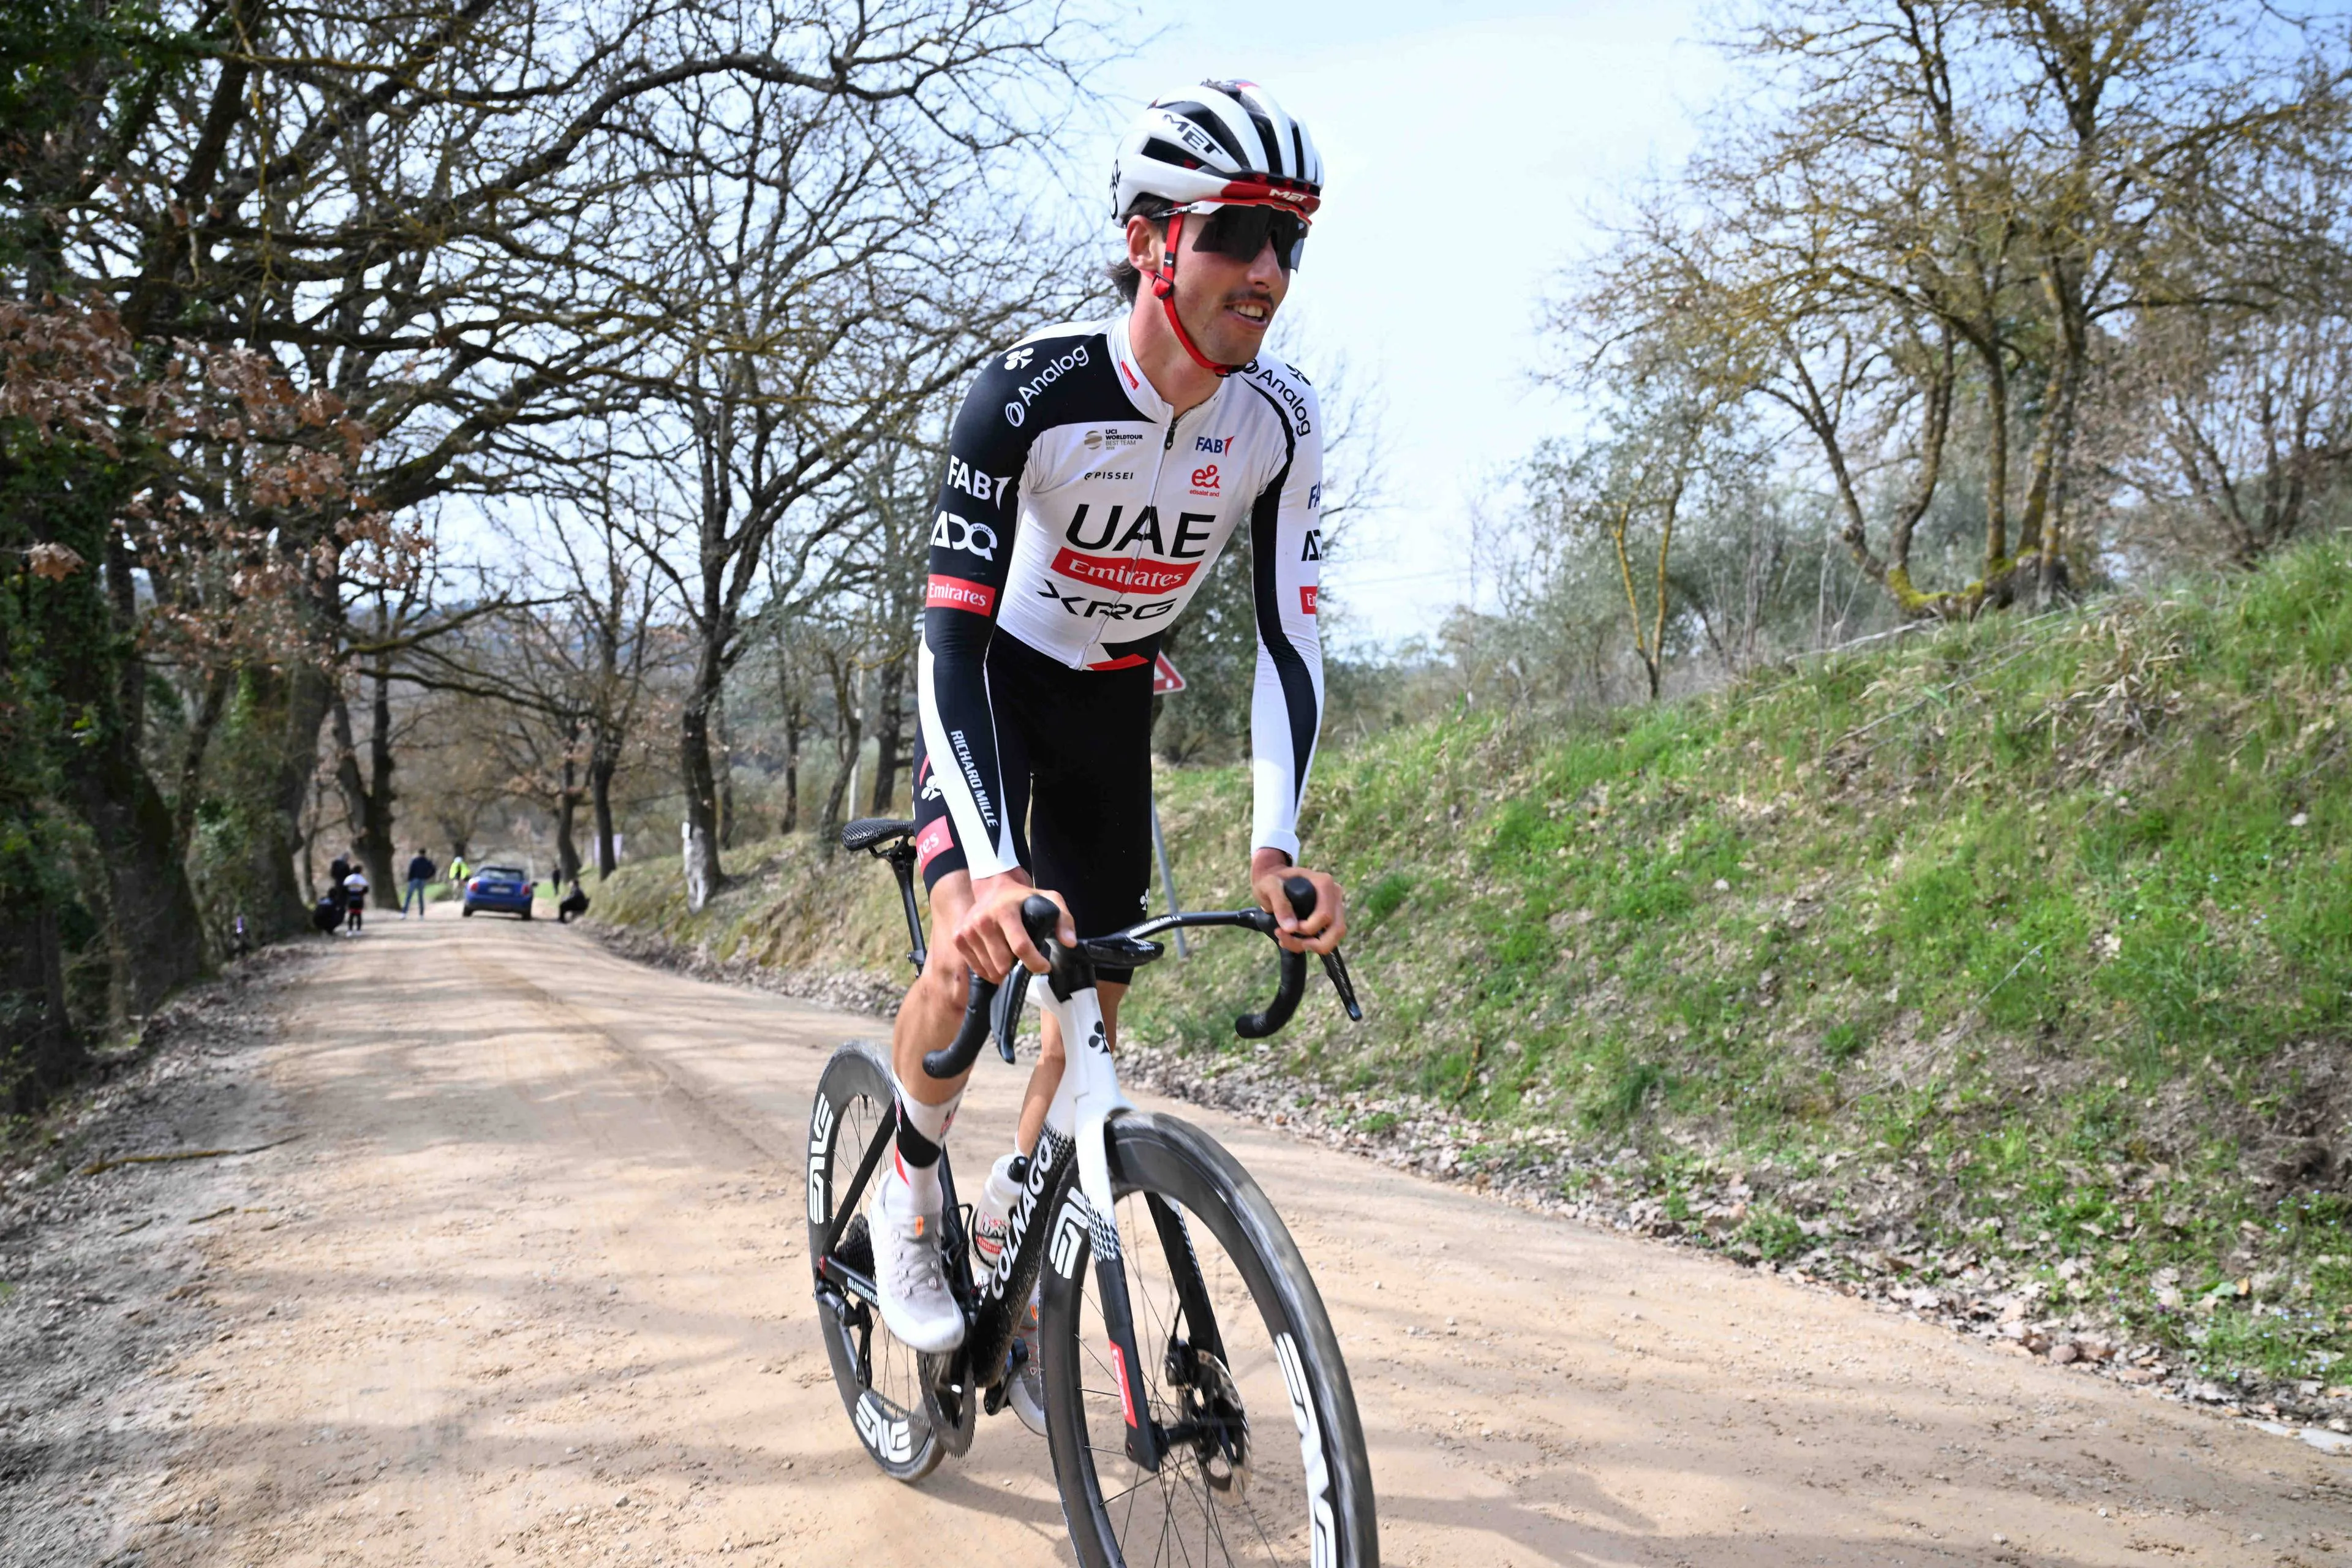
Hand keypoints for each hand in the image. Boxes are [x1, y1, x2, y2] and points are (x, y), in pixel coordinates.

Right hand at [953, 868, 1074, 981]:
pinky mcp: (958, 938)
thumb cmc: (1023, 897)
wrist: (992, 888)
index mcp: (1005, 911)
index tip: (1044, 966)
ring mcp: (967, 931)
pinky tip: (996, 956)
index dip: (1035, 962)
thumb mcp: (1049, 899)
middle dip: (1018, 967)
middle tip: (1024, 958)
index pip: (1020, 946)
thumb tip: (1069, 942)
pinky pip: (977, 969)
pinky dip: (989, 969)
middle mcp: (982, 921)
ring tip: (1010, 956)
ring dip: (1003, 970)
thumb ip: (1063, 918)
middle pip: (1003, 964)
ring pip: (990, 970)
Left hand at [1251, 848, 1343, 954]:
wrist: (1273, 881)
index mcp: (1324, 883)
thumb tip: (1291, 928)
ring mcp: (1335, 906)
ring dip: (1313, 946)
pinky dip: (1313, 945)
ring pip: (1335, 936)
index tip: (1286, 928)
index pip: (1325, 915)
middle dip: (1313, 943)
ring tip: (1286, 941)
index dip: (1307, 928)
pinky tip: (1292, 940)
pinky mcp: (1331, 917)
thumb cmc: (1271, 880)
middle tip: (1287, 940)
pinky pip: (1329, 937)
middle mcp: (1334, 894)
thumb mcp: (1268, 886)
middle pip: (1337, 929)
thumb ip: (1279, 903)